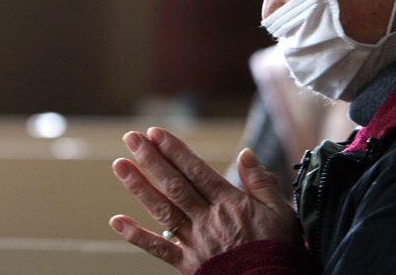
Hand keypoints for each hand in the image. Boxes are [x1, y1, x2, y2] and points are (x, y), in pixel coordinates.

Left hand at [109, 127, 300, 273]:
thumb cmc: (278, 247)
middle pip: (174, 184)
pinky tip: (116, 221)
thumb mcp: (280, 210)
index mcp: (230, 203)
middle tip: (132, 138)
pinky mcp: (188, 264)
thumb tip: (245, 153)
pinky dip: (136, 236)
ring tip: (120, 165)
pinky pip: (158, 249)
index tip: (156, 133)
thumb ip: (261, 181)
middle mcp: (207, 219)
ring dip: (139, 186)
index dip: (175, 150)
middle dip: (151, 159)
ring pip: (162, 210)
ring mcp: (195, 241)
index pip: (196, 170)